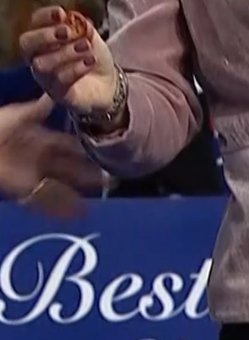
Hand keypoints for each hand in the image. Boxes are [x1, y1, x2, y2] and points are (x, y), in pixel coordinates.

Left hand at [0, 95, 104, 215]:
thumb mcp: (16, 115)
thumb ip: (37, 109)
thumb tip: (54, 95)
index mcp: (40, 139)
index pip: (68, 146)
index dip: (85, 150)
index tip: (104, 154)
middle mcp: (41, 159)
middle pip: (71, 168)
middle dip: (90, 174)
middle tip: (111, 181)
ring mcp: (34, 175)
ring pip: (63, 187)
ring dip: (81, 195)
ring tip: (99, 201)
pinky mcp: (24, 190)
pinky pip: (47, 201)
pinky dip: (61, 209)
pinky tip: (77, 214)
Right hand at [18, 6, 119, 118]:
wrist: (109, 85)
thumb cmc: (93, 58)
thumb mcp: (91, 38)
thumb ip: (82, 28)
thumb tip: (73, 19)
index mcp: (43, 40)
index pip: (34, 24)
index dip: (45, 17)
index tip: (61, 14)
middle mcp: (38, 58)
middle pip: (27, 44)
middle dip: (45, 36)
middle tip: (67, 32)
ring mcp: (46, 78)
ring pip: (43, 64)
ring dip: (65, 53)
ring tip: (86, 47)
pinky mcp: (58, 94)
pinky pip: (60, 81)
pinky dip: (75, 69)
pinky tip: (89, 62)